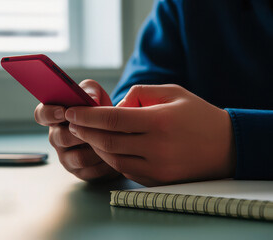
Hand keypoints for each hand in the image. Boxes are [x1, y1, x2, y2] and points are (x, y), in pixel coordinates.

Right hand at [34, 79, 119, 180]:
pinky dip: (105, 162)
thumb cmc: (99, 110)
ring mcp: (66, 156)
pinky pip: (91, 170)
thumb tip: (91, 99)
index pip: (41, 114)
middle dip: (80, 132)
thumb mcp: (96, 94)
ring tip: (112, 140)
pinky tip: (115, 153)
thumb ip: (91, 90)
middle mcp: (56, 137)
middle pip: (60, 138)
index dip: (49, 113)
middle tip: (96, 127)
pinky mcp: (79, 172)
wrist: (116, 133)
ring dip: (97, 148)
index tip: (64, 111)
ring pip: (78, 157)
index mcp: (55, 116)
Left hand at [65, 84, 235, 185]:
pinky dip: (111, 158)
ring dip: (95, 146)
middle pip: (107, 141)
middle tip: (72, 123)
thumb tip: (113, 107)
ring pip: (113, 158)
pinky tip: (105, 147)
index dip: (87, 116)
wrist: (227, 147)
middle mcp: (157, 147)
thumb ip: (139, 93)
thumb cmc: (197, 115)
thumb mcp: (171, 92)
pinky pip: (125, 169)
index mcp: (159, 122)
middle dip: (85, 131)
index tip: (71, 112)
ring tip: (86, 134)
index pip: (112, 119)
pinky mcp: (156, 180)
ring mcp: (156, 168)